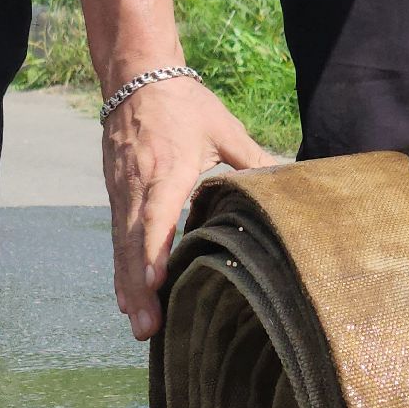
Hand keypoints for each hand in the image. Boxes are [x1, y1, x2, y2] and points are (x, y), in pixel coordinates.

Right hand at [103, 78, 273, 339]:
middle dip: (138, 288)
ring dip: (128, 288)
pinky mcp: (116, 197)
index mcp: (167, 169)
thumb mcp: (224, 129)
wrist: (136, 79)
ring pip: (121, 247)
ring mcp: (122, 193)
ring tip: (139, 326)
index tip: (154, 282)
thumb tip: (292, 182)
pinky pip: (118, 240)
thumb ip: (254, 160)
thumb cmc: (185, 105)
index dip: (153, 250)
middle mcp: (138, 186)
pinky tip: (128, 301)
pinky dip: (122, 271)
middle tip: (146, 328)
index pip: (155, 216)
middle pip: (133, 244)